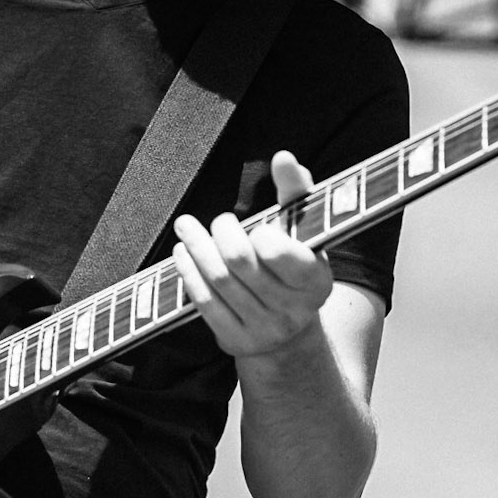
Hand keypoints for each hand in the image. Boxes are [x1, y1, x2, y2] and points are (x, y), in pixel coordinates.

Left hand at [173, 150, 333, 359]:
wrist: (289, 330)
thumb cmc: (294, 266)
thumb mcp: (304, 233)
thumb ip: (296, 192)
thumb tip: (283, 157)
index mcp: (315, 281)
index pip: (281, 254)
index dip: (260, 235)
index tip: (255, 227)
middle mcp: (292, 309)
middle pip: (240, 263)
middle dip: (221, 234)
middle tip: (219, 221)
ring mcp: (263, 329)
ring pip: (218, 281)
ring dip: (196, 248)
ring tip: (186, 228)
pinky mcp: (235, 340)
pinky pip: (204, 303)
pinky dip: (188, 273)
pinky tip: (182, 254)